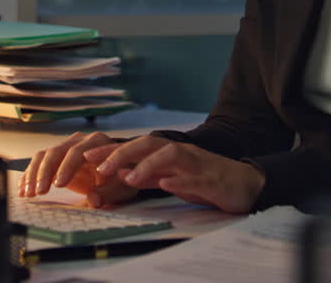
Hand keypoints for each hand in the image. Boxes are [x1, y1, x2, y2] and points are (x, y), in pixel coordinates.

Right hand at [18, 131, 138, 206]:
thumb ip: (110, 193)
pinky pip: (39, 163)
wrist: (118, 173)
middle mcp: (79, 141)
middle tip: (39, 191)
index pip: (78, 151)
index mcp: (97, 142)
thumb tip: (94, 199)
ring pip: (44, 156)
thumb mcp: (122, 187)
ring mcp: (66, 147)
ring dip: (33, 174)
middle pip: (56, 151)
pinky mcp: (56, 158)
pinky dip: (29, 176)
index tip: (58, 184)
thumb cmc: (121, 178)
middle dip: (45, 172)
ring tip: (28, 193)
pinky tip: (23, 189)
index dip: (66, 167)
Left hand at [85, 137, 264, 213]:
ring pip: (171, 155)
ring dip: (149, 164)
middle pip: (149, 144)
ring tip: (129, 177)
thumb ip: (149, 177)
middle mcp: (181, 153)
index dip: (111, 151)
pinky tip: (167, 185)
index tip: (86, 157)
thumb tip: (124, 174)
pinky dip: (180, 181)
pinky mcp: (212, 179)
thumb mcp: (172, 179)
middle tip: (99, 166)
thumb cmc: (206, 181)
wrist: (244, 184)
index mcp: (169, 153)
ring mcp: (197, 165)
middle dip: (122, 153)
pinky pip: (195, 178)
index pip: (136, 147)